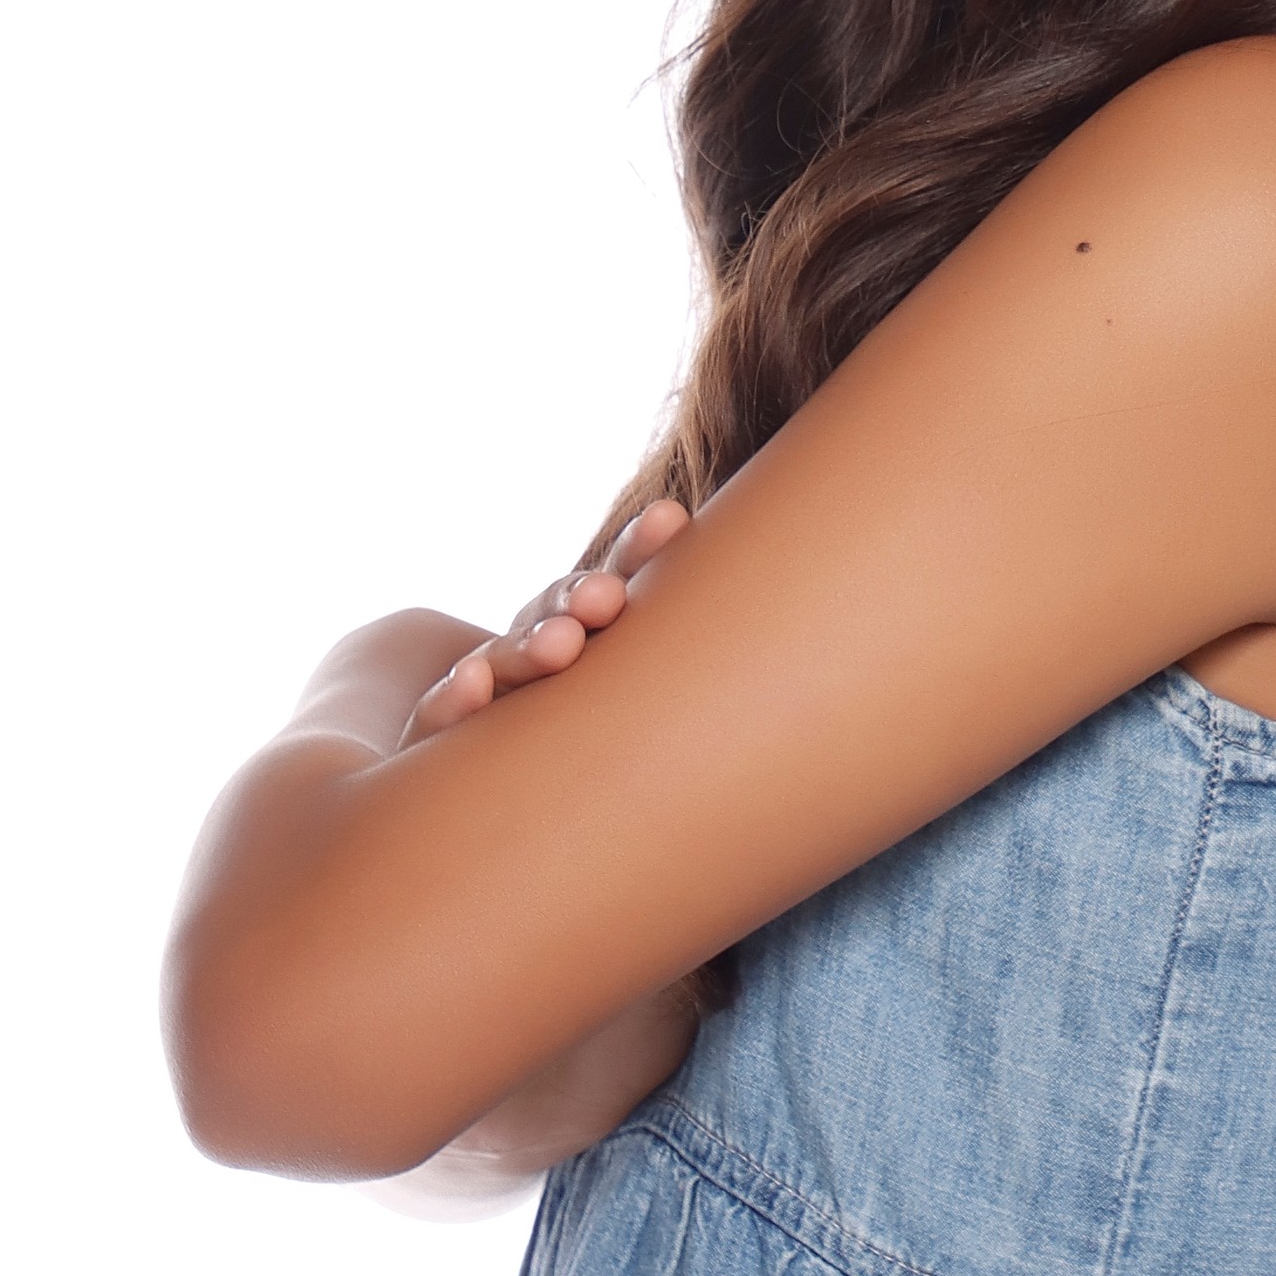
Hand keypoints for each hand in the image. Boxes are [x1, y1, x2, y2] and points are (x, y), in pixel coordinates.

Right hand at [401, 501, 689, 746]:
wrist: (450, 755)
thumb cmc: (590, 728)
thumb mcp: (644, 692)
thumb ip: (693, 650)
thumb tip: (839, 625)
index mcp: (588, 630)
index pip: (616, 580)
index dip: (640, 551)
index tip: (673, 521)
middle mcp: (535, 650)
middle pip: (561, 614)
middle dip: (585, 599)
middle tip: (609, 600)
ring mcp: (486, 691)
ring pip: (507, 660)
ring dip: (533, 647)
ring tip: (562, 645)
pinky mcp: (437, 739)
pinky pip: (440, 717)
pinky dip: (455, 699)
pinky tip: (472, 684)